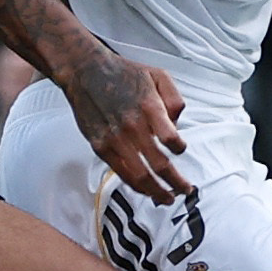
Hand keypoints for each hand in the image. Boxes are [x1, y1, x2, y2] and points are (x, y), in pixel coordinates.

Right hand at [65, 48, 191, 200]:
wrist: (85, 72)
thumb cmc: (122, 74)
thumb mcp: (158, 75)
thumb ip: (175, 99)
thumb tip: (177, 124)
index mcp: (149, 108)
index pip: (171, 139)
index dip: (180, 149)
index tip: (181, 150)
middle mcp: (133, 126)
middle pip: (159, 165)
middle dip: (176, 183)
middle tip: (185, 190)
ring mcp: (115, 139)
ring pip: (141, 176)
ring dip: (157, 192)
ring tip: (167, 198)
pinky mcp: (101, 147)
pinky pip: (122, 173)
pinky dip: (136, 186)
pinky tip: (146, 190)